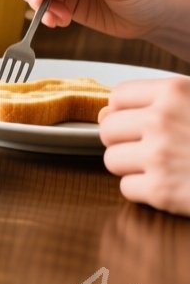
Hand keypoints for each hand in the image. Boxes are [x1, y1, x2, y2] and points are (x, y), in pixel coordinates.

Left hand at [100, 76, 189, 216]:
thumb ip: (167, 100)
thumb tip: (109, 111)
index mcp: (175, 92)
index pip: (118, 97)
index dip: (125, 113)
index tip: (138, 124)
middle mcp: (161, 120)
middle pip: (108, 130)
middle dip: (126, 142)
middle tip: (151, 150)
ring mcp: (159, 156)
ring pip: (112, 160)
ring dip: (133, 167)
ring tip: (162, 169)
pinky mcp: (162, 191)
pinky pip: (127, 188)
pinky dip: (144, 191)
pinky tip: (170, 187)